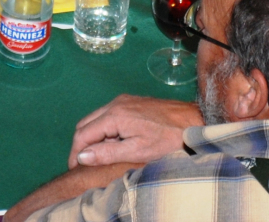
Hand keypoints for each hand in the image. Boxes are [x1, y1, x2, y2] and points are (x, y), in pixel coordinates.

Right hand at [69, 94, 201, 168]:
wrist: (193, 120)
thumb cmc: (168, 138)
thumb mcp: (137, 151)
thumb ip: (107, 153)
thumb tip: (82, 156)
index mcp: (115, 115)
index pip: (83, 134)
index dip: (75, 152)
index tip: (75, 168)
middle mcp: (116, 103)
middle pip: (85, 124)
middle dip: (82, 144)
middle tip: (86, 163)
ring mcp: (124, 100)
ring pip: (96, 119)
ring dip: (93, 137)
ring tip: (101, 156)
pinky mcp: (132, 102)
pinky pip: (108, 115)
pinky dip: (104, 129)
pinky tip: (115, 143)